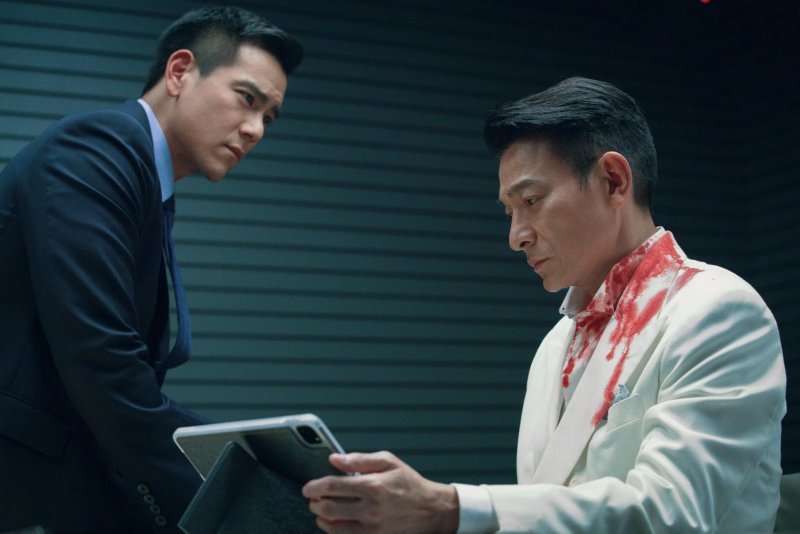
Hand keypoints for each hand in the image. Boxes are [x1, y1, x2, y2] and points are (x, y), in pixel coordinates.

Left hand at [302, 451, 458, 532]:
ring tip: (320, 510)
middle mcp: (370, 507)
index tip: (308, 487)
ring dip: (320, 518)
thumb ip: (359, 459)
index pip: (332, 486)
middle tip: (313, 498)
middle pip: (328, 507)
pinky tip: (332, 523)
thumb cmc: (410, 484)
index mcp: (372, 485)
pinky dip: (333, 530)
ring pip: (333, 525)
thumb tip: (335, 459)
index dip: (314, 486)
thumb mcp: (389, 461)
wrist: (432, 509)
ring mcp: (372, 526)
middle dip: (314, 502)